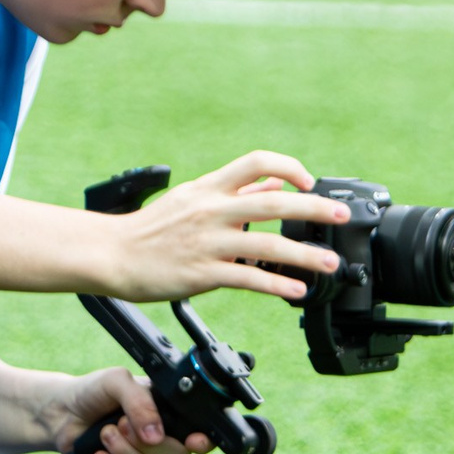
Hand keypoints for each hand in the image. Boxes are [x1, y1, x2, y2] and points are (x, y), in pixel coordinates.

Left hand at [45, 368, 213, 453]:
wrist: (61, 413)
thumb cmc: (93, 391)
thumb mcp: (117, 381)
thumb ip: (140, 402)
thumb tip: (156, 434)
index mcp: (170, 410)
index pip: (201, 430)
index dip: (202, 441)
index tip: (192, 442)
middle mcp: (165, 435)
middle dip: (146, 444)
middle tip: (119, 425)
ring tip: (104, 434)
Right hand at [102, 151, 350, 302]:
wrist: (112, 254)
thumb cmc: (150, 229)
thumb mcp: (191, 199)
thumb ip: (233, 192)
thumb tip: (271, 184)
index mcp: (209, 188)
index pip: (256, 162)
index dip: (288, 168)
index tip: (309, 181)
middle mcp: (211, 210)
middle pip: (272, 202)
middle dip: (314, 207)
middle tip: (341, 215)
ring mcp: (208, 243)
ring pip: (267, 244)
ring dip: (305, 255)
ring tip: (330, 263)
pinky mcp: (202, 273)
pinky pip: (248, 278)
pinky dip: (277, 284)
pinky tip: (296, 291)